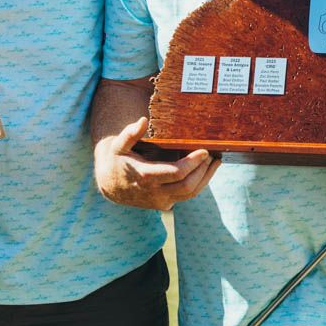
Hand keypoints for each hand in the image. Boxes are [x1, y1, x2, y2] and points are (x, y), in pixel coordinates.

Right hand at [96, 118, 221, 210]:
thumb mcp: (118, 145)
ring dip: (205, 178)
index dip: (193, 163)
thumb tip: (142, 120)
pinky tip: (204, 171)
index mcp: (144, 176)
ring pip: (190, 194)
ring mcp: (160, 201)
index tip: (204, 151)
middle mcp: (154, 192)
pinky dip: (198, 184)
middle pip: (188, 186)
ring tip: (215, 162)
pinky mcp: (165, 205)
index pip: (176, 173)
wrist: (110, 186)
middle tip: (212, 155)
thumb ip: (130, 133)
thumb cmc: (117, 160)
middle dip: (203, 170)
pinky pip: (186, 196)